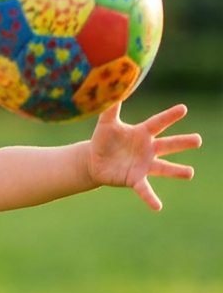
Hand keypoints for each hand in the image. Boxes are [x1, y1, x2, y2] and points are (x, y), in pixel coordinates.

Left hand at [88, 101, 202, 210]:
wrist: (94, 161)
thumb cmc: (103, 140)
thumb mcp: (105, 123)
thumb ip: (111, 106)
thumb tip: (113, 86)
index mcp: (142, 133)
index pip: (158, 123)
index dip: (170, 116)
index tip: (183, 109)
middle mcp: (148, 149)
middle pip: (168, 145)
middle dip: (182, 142)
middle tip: (198, 140)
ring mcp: (143, 165)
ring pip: (163, 168)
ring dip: (176, 171)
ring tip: (190, 173)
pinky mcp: (135, 179)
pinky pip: (144, 190)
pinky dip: (151, 198)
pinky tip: (158, 207)